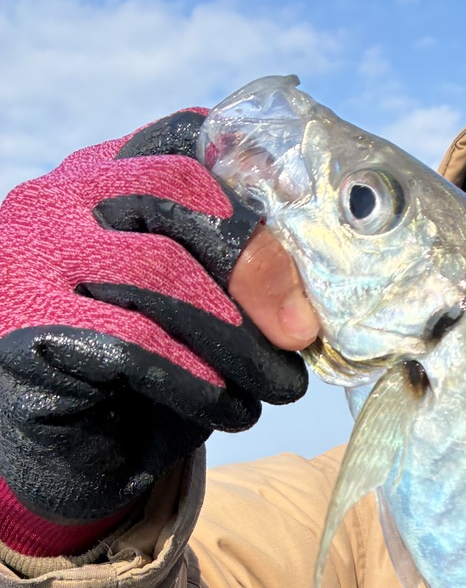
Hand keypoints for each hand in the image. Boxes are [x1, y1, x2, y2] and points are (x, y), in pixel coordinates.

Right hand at [0, 109, 317, 553]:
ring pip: (158, 269)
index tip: (315, 246)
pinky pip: (131, 340)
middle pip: (175, 189)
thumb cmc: (149, 370)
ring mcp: (33, 254)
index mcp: (110, 172)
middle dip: (258, 263)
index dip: (260, 183)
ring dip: (237, 337)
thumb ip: (247, 280)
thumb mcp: (205, 309)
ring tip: (277, 385)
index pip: (187, 137)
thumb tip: (312, 306)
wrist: (69, 450)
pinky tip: (227, 409)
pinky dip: (196, 379)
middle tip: (302, 330)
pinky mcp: (25, 324)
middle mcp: (62, 198)